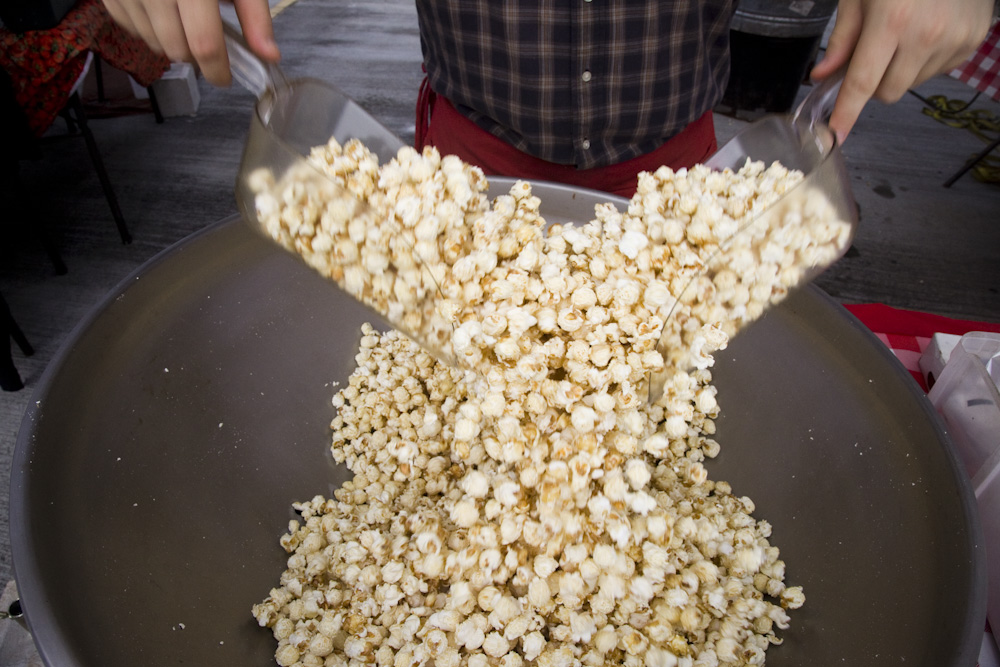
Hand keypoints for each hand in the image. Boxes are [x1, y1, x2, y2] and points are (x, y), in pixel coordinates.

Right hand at [101, 0, 279, 85]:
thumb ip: (254, 15)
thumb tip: (269, 55)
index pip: (203, 44)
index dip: (217, 69)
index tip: (225, 78)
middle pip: (177, 49)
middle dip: (197, 56)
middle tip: (207, 39)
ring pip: (155, 45)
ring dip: (174, 43)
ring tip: (185, 18)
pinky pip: (133, 30)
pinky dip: (152, 29)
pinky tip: (162, 9)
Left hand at [811, 0, 992, 142]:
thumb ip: (842, 38)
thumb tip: (822, 75)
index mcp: (893, 21)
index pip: (863, 82)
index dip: (846, 112)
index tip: (836, 134)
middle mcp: (926, 35)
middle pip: (887, 92)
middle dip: (874, 82)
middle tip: (874, 52)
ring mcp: (953, 41)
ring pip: (911, 85)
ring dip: (900, 70)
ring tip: (905, 33)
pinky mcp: (970, 43)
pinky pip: (936, 72)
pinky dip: (924, 61)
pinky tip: (926, 32)